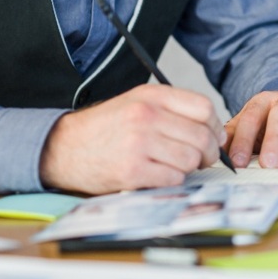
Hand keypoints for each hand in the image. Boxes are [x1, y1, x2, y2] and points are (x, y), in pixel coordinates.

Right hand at [39, 84, 224, 194]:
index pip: (204, 108)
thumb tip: (213, 130)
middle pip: (202, 136)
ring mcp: (139, 144)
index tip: (212, 137)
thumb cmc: (105, 128)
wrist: (63, 147)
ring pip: (190, 159)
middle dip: (207, 153)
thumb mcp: (136, 103)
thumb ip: (173, 110)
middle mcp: (146, 116)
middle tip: (199, 159)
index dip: (214, 126)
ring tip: (170, 166)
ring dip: (187, 168)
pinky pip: (173, 179)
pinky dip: (171, 181)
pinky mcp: (132, 171)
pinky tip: (156, 176)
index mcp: (151, 96)